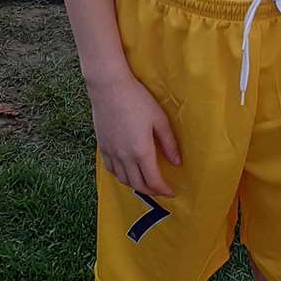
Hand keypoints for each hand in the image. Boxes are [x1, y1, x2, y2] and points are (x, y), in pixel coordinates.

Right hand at [87, 72, 180, 196]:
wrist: (109, 87)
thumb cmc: (137, 99)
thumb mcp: (160, 119)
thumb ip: (169, 143)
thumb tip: (177, 162)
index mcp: (141, 151)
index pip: (153, 180)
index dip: (163, 190)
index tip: (171, 192)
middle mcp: (124, 156)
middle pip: (138, 184)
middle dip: (151, 191)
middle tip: (161, 190)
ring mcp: (111, 152)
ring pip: (123, 180)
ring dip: (136, 186)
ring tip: (146, 183)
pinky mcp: (102, 147)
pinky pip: (111, 170)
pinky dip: (121, 176)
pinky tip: (127, 172)